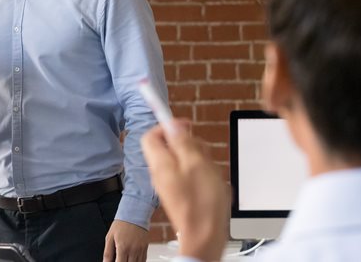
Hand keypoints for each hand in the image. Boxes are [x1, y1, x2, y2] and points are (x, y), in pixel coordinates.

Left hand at [103, 220, 148, 261]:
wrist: (134, 214)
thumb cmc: (121, 225)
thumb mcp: (110, 237)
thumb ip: (107, 253)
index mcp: (123, 247)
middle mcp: (133, 250)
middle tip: (119, 259)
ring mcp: (140, 250)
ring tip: (125, 258)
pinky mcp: (145, 249)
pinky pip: (143, 261)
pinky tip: (132, 260)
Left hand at [141, 122, 228, 260]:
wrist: (205, 236)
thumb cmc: (202, 204)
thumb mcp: (196, 163)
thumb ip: (182, 141)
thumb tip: (173, 124)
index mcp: (160, 163)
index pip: (151, 135)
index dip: (166, 126)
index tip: (185, 125)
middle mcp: (160, 173)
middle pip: (169, 147)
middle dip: (188, 144)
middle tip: (202, 152)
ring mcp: (169, 184)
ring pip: (182, 160)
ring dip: (197, 159)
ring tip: (208, 171)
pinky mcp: (180, 193)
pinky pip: (188, 174)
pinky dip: (200, 173)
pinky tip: (210, 183)